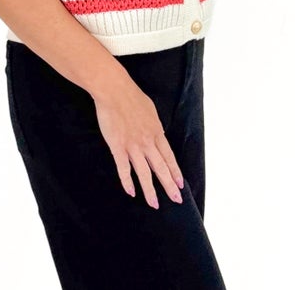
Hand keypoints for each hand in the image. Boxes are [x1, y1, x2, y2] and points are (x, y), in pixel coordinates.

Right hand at [93, 78, 183, 208]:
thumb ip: (153, 125)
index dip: (175, 172)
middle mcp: (147, 141)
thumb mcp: (150, 109)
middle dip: (169, 186)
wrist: (114, 90)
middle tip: (176, 200)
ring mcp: (133, 145)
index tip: (181, 184)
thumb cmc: (131, 96)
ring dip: (150, 190)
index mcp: (156, 132)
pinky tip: (131, 192)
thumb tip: (156, 133)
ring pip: (144, 173)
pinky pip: (124, 168)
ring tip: (154, 204)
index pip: (169, 157)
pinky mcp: (118, 146)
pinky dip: (127, 181)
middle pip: (160, 168)